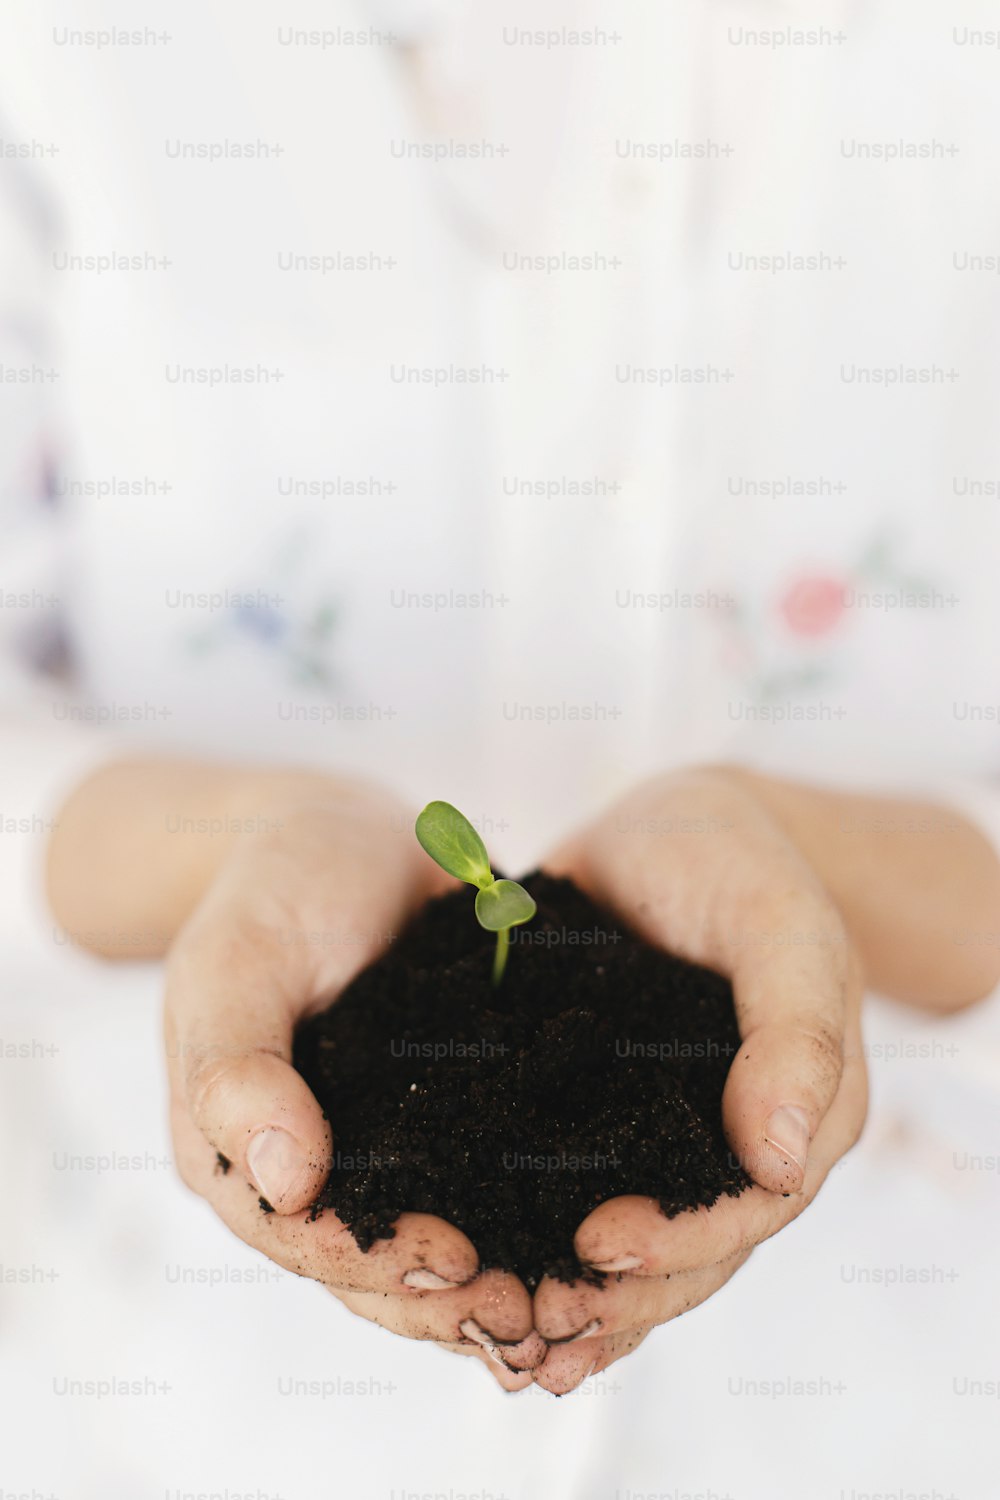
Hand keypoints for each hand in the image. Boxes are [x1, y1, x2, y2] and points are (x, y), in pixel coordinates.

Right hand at [163, 776, 545, 1380]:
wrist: (340, 835)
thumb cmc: (271, 888)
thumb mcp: (235, 960)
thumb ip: (240, 1066)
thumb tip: (286, 1182)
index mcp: (239, 1153)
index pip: (300, 1237)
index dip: (374, 1262)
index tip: (452, 1263)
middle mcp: (314, 1171)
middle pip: (376, 1268)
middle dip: (452, 1298)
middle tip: (536, 1311)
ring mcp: (386, 1149)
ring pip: (439, 1242)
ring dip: (502, 1277)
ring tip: (577, 1298)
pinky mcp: (452, 1116)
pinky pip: (490, 1179)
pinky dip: (534, 1214)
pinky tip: (600, 1230)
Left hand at [525, 768, 867, 1392]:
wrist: (674, 830)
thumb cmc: (740, 865)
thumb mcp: (781, 926)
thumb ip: (795, 1029)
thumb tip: (779, 1160)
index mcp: (800, 1117)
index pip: (748, 1210)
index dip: (680, 1243)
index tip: (596, 1247)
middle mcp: (730, 1146)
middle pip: (686, 1256)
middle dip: (612, 1296)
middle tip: (526, 1314)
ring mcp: (660, 1138)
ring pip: (628, 1246)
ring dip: (568, 1295)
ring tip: (495, 1328)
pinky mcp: (592, 1116)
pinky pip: (568, 1193)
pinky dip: (530, 1238)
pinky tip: (476, 1274)